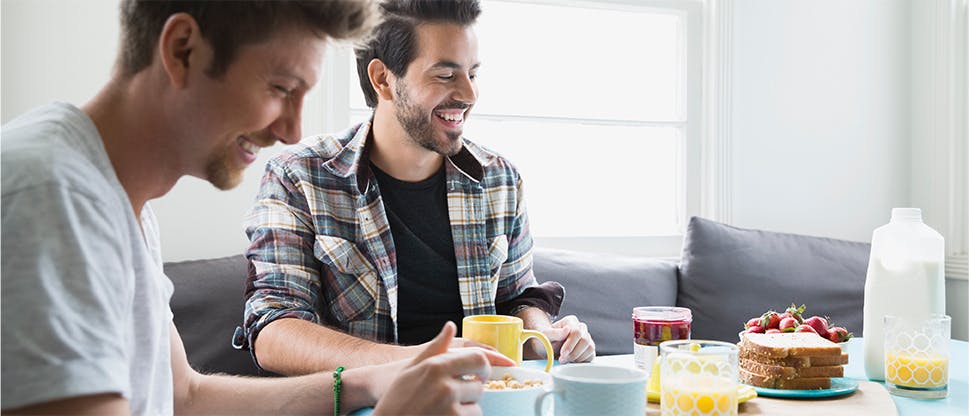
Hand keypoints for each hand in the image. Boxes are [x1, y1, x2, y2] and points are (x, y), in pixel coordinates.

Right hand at [373, 322, 514, 414]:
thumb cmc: (396, 398)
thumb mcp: (412, 368)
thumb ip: (435, 347)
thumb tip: (451, 326)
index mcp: (436, 367)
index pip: (478, 359)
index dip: (484, 368)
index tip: (481, 375)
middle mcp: (445, 386)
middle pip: (479, 387)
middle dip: (472, 393)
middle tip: (459, 397)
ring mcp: (449, 407)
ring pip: (477, 407)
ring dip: (467, 409)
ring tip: (446, 410)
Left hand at [540, 315, 594, 362]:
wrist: (547, 348)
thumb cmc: (545, 340)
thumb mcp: (544, 336)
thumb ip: (554, 333)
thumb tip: (567, 330)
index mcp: (570, 321)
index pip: (576, 332)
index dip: (570, 344)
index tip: (562, 353)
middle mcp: (581, 328)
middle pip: (585, 340)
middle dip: (573, 353)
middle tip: (562, 360)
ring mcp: (586, 338)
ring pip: (590, 348)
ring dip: (577, 358)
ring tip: (565, 361)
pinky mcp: (589, 349)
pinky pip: (591, 355)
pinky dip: (581, 361)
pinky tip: (571, 361)